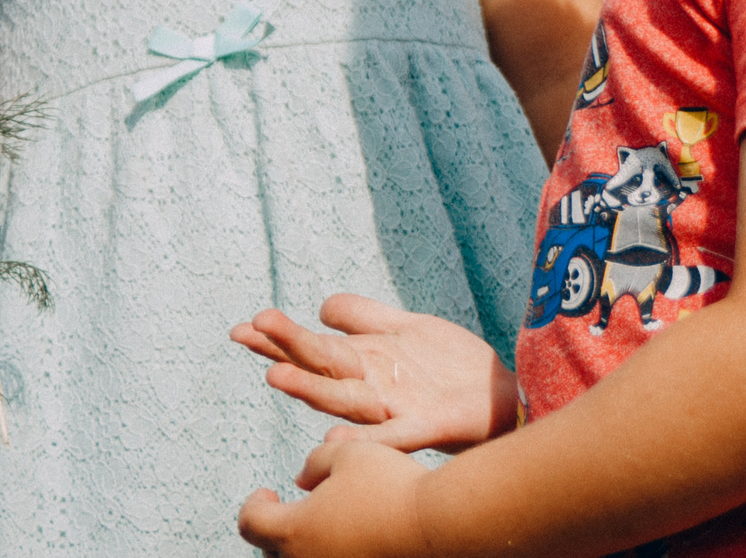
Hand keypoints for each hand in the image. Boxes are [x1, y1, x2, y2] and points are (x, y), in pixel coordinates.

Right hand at [231, 295, 515, 480]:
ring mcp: (394, 406)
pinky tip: (334, 438)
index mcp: (362, 361)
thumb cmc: (447, 365)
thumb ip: (362, 316)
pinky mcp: (425, 424)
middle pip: (321, 365)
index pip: (311, 347)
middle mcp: (369, 385)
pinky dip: (364, 438)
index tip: (245, 325)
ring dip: (310, 390)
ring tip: (277, 376)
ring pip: (344, 398)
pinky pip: (391, 435)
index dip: (278, 337)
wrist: (501, 397)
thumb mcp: (404, 327)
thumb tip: (320, 308)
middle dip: (287, 348)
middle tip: (252, 330)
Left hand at [238, 436, 430, 556]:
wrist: (436, 524)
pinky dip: (331, 552)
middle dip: (277, 529)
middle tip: (293, 511)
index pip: (250, 523)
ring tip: (325, 524)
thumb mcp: (347, 452)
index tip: (267, 493)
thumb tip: (303, 478)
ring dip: (303, 545)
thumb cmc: (391, 487)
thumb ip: (315, 462)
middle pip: (271, 553)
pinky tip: (352, 538)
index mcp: (294, 530)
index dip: (254, 504)